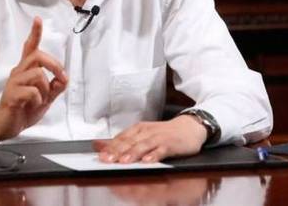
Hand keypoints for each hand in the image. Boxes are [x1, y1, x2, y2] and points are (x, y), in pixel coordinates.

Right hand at [0, 17, 67, 145]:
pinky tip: (34, 105)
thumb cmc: (25, 109)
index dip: (35, 33)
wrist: (7, 126)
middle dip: (54, 64)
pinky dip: (39, 100)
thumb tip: (64, 78)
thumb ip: (55, 87)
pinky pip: (32, 91)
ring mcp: (14, 83)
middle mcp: (19, 72)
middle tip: (61, 77)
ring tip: (42, 99)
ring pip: (37, 74)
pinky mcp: (12, 95)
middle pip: (38, 55)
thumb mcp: (46, 97)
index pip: (30, 47)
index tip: (38, 19)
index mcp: (26, 69)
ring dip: (46, 88)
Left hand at [93, 115, 207, 162]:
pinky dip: (154, 155)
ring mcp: (159, 137)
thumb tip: (98, 145)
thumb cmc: (164, 133)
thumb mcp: (142, 134)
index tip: (100, 156)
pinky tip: (148, 161)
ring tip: (124, 161)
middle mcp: (146, 131)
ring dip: (133, 153)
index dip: (110, 148)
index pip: (121, 138)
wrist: (189, 127)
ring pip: (143, 145)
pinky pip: (161, 150)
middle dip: (117, 151)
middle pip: (130, 142)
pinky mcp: (171, 144)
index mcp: (138, 129)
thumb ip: (122, 141)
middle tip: (107, 160)